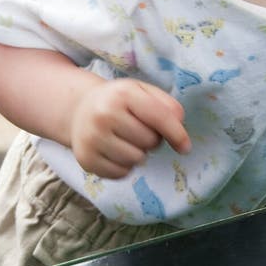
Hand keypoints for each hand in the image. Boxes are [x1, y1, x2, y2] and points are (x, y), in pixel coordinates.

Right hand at [70, 78, 190, 177]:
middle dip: (153, 139)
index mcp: (123, 94)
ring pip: (137, 159)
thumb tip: (180, 125)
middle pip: (150, 141)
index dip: (177, 133)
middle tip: (140, 130)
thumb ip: (166, 105)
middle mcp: (104, 115)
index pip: (159, 117)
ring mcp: (92, 138)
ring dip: (140, 153)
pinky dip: (125, 166)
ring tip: (128, 140)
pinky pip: (121, 173)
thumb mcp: (143, 92)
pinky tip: (117, 151)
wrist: (79, 109)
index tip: (186, 147)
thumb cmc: (119, 101)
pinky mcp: (86, 159)